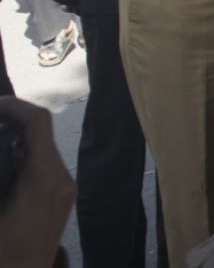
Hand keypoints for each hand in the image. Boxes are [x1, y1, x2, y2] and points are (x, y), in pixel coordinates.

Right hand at [0, 98, 75, 267]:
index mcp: (42, 178)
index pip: (38, 123)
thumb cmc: (3, 249)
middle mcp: (61, 177)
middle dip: (13, 121)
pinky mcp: (64, 195)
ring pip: (44, 146)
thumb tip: (3, 147)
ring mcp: (66, 187)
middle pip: (41, 132)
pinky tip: (6, 162)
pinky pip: (46, 163)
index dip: (15, 106)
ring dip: (19, 138)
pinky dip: (26, 155)